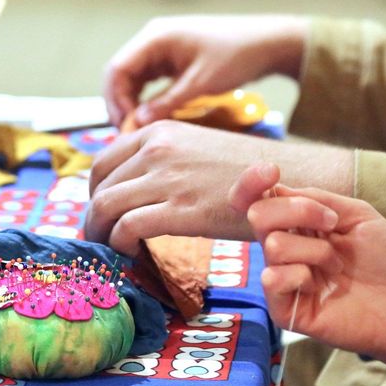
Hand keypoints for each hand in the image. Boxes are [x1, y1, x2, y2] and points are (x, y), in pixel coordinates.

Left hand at [85, 124, 352, 257]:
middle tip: (98, 239)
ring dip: (100, 233)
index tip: (100, 213)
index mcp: (160, 131)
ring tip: (107, 250)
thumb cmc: (248, 173)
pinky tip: (128, 254)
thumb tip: (136, 189)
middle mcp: (158, 149)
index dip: (94, 192)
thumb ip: (164, 162)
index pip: (104, 161)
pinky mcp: (181, 209)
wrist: (292, 181)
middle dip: (93, 216)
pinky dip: (119, 244)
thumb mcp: (198, 150)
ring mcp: (168, 177)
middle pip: (100, 185)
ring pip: (106, 206)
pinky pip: (128, 227)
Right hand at [103, 14, 308, 125]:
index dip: (116, 100)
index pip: (118, 69)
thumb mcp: (201, 83)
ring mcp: (160, 48)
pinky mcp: (170, 59)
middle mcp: (153, 39)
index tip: (127, 126)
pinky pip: (146, 80)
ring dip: (130, 103)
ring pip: (131, 79)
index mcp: (156, 37)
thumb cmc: (238, 56)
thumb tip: (136, 123)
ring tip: (137, 130)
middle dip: (119, 104)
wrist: (267, 43)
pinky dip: (144, 99)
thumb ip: (167, 103)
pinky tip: (151, 118)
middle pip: (120, 74)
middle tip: (128, 133)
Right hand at [230, 163, 385, 367]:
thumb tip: (277, 189)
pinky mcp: (285, 310)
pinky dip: (301, 276)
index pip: (255, 200)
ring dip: (315, 251)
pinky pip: (273, 280)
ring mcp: (284, 279)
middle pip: (259, 214)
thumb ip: (317, 199)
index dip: (251, 182)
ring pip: (273, 246)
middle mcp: (285, 249)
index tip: (271, 172)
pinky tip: (320, 287)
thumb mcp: (357, 214)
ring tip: (338, 266)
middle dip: (299, 211)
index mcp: (297, 224)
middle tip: (333, 224)